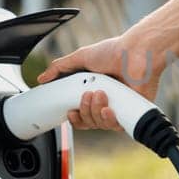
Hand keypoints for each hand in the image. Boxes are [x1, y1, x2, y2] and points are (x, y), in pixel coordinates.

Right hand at [36, 35, 161, 131]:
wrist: (137, 53)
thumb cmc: (114, 52)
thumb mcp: (81, 57)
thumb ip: (59, 68)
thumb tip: (41, 79)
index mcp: (94, 91)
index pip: (80, 113)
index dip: (74, 117)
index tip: (70, 112)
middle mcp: (106, 101)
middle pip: (88, 121)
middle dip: (84, 110)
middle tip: (88, 94)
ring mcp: (119, 107)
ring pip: (100, 124)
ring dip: (95, 111)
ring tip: (101, 94)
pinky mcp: (131, 112)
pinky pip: (116, 126)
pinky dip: (109, 119)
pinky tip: (109, 108)